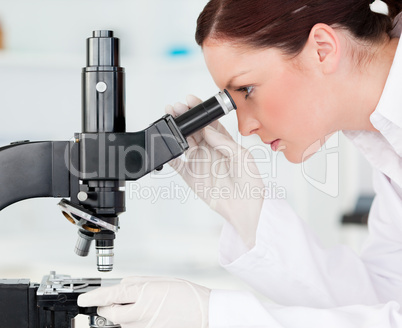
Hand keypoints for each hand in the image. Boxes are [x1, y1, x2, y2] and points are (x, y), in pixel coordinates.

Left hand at [77, 276, 209, 327]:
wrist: (204, 313)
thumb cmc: (186, 295)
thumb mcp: (161, 280)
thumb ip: (138, 282)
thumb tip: (122, 284)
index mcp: (145, 293)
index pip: (112, 295)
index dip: (95, 298)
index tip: (84, 299)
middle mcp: (142, 312)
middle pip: (112, 314)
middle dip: (105, 309)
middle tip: (104, 304)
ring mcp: (146, 326)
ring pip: (121, 324)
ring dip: (120, 316)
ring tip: (131, 306)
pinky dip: (132, 322)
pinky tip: (141, 314)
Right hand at [166, 95, 264, 247]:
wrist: (245, 208)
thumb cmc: (250, 183)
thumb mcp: (242, 157)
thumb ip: (224, 142)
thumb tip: (208, 130)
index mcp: (224, 142)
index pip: (208, 122)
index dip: (199, 111)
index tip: (190, 101)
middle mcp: (210, 150)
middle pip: (193, 130)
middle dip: (184, 117)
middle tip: (175, 108)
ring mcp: (199, 162)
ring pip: (183, 142)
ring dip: (175, 131)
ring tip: (169, 121)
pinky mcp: (191, 176)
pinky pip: (177, 164)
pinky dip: (169, 156)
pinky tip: (165, 146)